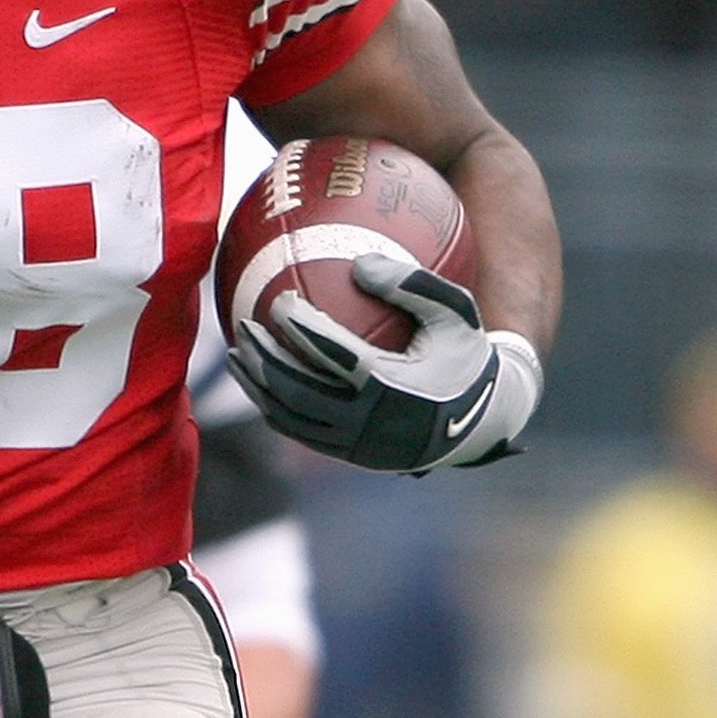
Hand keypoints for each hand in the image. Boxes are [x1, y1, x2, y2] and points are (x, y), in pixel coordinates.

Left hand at [232, 254, 541, 473]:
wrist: (480, 420)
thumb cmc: (464, 354)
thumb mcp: (455, 312)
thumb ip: (413, 284)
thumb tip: (359, 262)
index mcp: (392, 386)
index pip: (332, 354)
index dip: (300, 327)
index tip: (279, 299)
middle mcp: (368, 422)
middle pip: (298, 391)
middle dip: (264, 358)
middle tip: (245, 327)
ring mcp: (355, 444)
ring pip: (290, 418)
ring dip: (257, 386)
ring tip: (236, 355)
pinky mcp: (349, 455)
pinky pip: (299, 431)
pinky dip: (275, 406)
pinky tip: (259, 379)